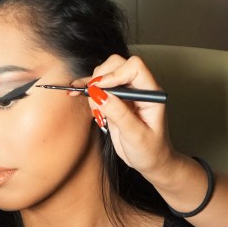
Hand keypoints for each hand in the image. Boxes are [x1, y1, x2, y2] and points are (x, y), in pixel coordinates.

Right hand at [76, 55, 178, 179]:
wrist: (150, 161)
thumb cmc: (150, 150)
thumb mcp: (136, 136)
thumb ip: (119, 114)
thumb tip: (100, 94)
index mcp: (151, 93)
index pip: (135, 68)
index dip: (116, 74)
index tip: (101, 88)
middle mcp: (139, 88)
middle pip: (117, 64)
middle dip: (101, 77)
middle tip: (90, 94)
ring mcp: (126, 93)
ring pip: (105, 73)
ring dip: (92, 84)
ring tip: (92, 107)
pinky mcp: (115, 99)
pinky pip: (98, 87)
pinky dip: (87, 89)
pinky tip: (76, 93)